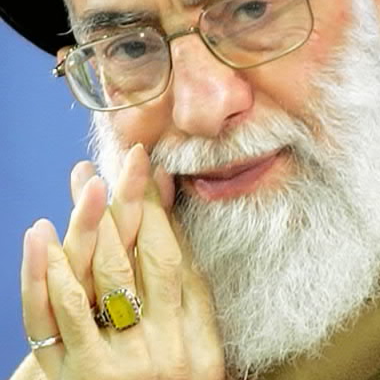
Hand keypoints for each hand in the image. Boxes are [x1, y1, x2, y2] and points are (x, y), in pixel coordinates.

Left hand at [21, 145, 224, 379]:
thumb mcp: (197, 349)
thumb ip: (189, 293)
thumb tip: (177, 232)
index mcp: (197, 334)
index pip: (172, 255)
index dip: (156, 209)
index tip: (143, 170)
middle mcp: (166, 344)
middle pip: (140, 257)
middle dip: (125, 202)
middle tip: (112, 162)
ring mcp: (125, 362)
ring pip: (104, 277)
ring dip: (89, 222)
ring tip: (83, 181)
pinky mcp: (85, 379)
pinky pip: (63, 317)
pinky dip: (48, 272)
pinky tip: (41, 234)